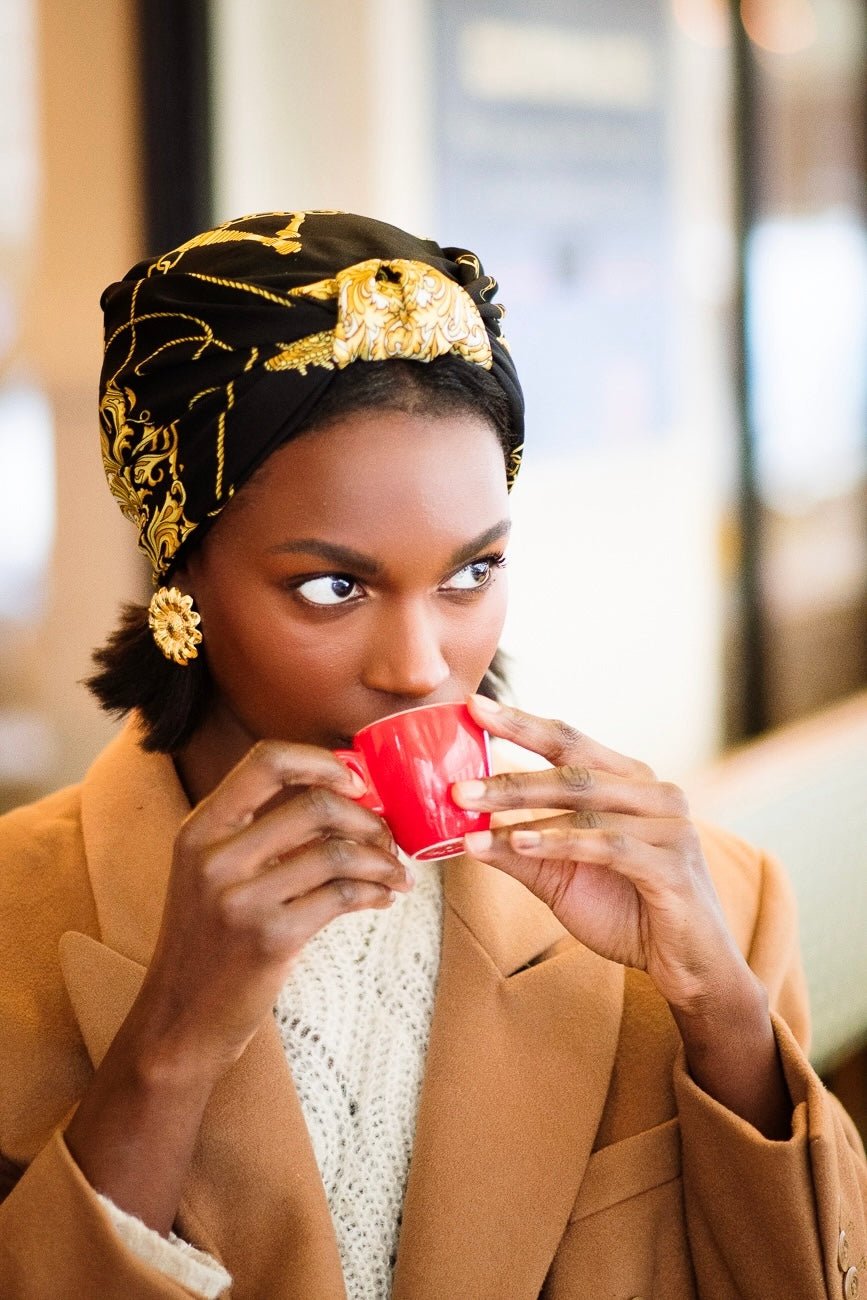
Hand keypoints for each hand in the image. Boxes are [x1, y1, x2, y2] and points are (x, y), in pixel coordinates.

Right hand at [133, 740, 410, 1079]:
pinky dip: (376, 892)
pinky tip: (383, 898)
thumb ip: (255, 833)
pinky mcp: (271, 938)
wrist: (180, 1025)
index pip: (266, 761)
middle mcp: (214, 858)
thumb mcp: (210, 875)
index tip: (356, 780)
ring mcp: (241, 899)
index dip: (321, 762)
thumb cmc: (208, 945)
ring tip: (396, 873)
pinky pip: (343, 896)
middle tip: (387, 836)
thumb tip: (337, 794)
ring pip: (337, 852)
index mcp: (199, 831)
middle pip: (314, 805)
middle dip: (367, 817)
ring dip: (381, 860)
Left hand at [455, 696, 752, 1019]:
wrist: (689, 967)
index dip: (522, 723)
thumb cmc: (627, 911)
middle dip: (510, 774)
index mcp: (631, 782)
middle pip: (573, 770)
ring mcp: (669, 827)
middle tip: (457, 783)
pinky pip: (607, 845)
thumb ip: (519, 850)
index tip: (475, 706)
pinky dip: (559, 842)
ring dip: (523, 808)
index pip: (570, 742)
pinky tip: (519, 840)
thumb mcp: (560, 878)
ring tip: (474, 811)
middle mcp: (655, 793)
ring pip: (586, 804)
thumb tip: (463, 832)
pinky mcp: (672, 866)